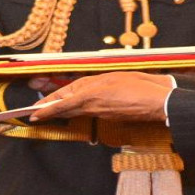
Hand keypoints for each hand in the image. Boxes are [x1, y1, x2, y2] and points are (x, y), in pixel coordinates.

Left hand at [30, 71, 172, 121]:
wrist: (160, 103)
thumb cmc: (141, 86)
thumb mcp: (113, 77)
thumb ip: (92, 84)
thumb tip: (76, 92)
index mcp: (92, 94)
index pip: (63, 102)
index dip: (47, 108)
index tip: (33, 113)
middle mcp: (94, 106)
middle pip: (66, 109)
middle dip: (50, 110)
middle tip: (35, 112)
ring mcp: (102, 113)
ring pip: (76, 111)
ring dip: (62, 110)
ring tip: (50, 108)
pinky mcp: (110, 117)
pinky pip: (89, 113)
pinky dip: (78, 110)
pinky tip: (76, 108)